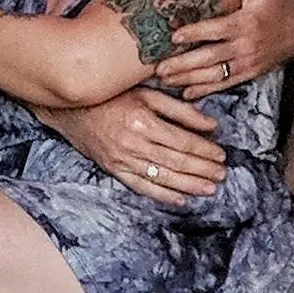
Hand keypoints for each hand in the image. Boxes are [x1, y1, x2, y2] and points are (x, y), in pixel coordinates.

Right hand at [42, 89, 225, 205]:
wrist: (71, 108)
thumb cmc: (111, 96)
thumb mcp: (146, 93)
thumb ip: (180, 109)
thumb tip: (211, 125)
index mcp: (143, 121)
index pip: (182, 141)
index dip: (204, 150)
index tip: (221, 155)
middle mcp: (133, 143)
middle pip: (176, 161)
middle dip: (202, 170)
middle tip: (222, 175)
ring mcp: (122, 160)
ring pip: (163, 177)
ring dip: (189, 186)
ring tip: (209, 189)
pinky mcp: (114, 170)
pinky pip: (142, 187)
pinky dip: (162, 195)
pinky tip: (181, 199)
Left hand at [154, 0, 293, 98]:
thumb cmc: (277, 0)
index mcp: (247, 23)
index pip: (217, 30)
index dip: (195, 33)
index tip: (174, 37)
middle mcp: (246, 46)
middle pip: (210, 57)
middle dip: (183, 64)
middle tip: (159, 68)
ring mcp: (247, 63)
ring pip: (214, 75)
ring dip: (188, 79)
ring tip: (164, 80)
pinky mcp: (249, 73)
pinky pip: (225, 84)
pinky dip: (205, 90)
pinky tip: (186, 93)